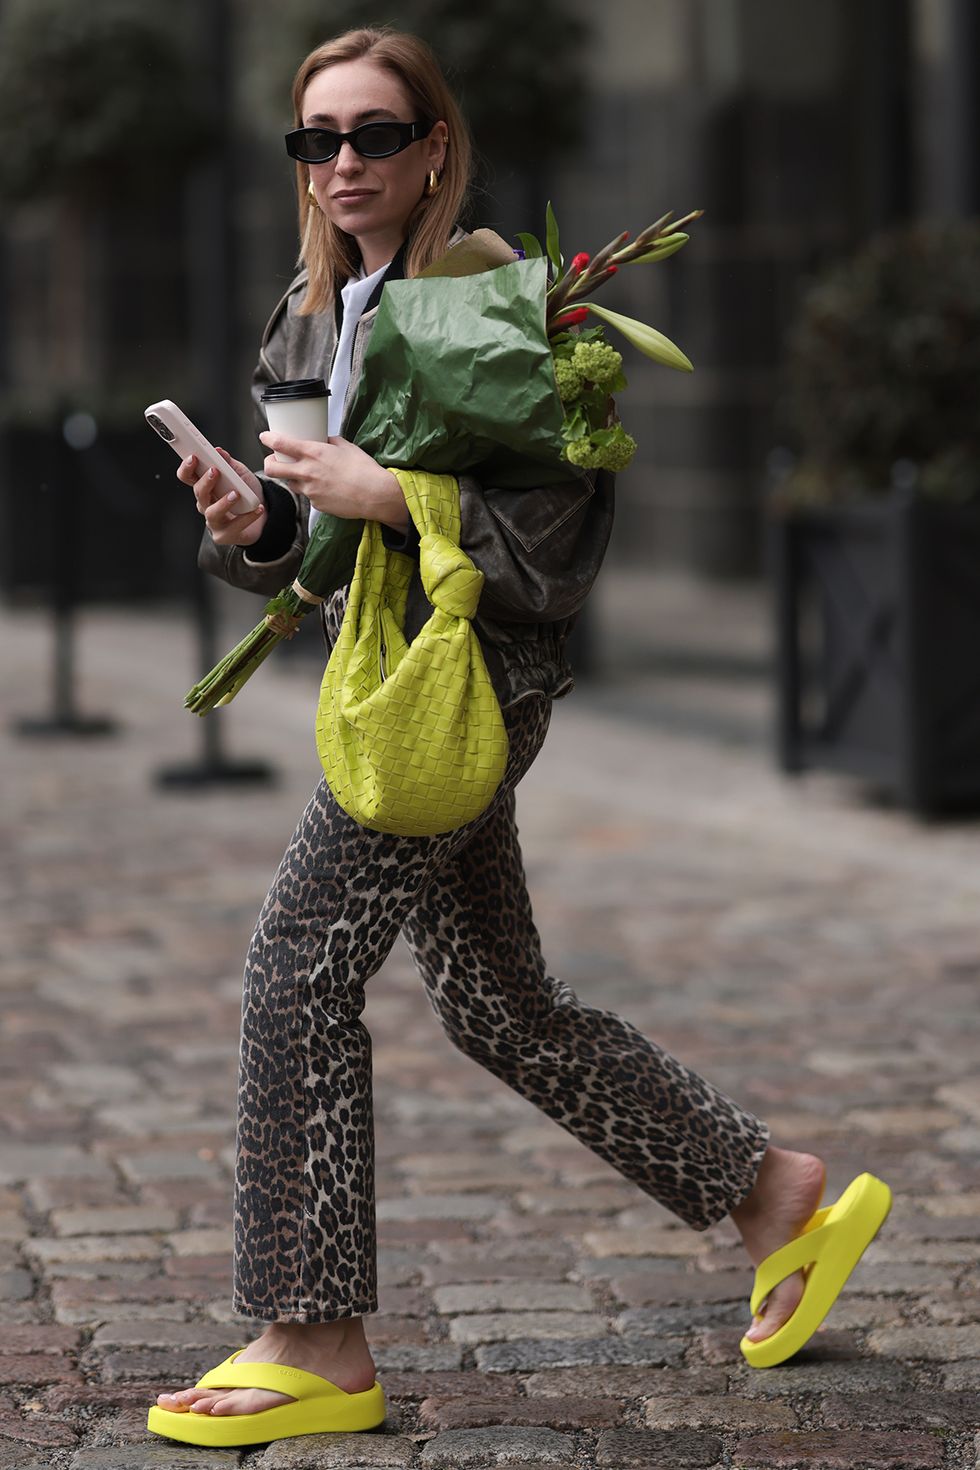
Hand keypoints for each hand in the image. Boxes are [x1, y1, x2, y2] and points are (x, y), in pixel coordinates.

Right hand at [177, 447, 266, 545]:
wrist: (267, 515)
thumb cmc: (248, 495)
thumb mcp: (240, 474)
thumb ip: (229, 463)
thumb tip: (219, 451)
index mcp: (206, 488)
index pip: (188, 477)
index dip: (187, 468)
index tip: (193, 457)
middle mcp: (206, 504)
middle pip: (198, 493)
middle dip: (205, 482)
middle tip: (215, 471)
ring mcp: (214, 522)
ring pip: (212, 512)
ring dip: (223, 502)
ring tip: (236, 494)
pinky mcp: (226, 535)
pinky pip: (234, 527)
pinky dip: (246, 517)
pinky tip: (256, 509)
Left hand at [258, 431, 409, 530]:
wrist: (375, 495)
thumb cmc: (364, 469)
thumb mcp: (347, 446)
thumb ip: (330, 441)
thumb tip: (324, 439)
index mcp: (313, 453)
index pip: (280, 444)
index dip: (268, 439)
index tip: (265, 437)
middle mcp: (307, 472)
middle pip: (272, 469)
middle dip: (269, 463)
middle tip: (273, 461)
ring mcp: (310, 490)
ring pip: (290, 483)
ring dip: (292, 478)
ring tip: (305, 475)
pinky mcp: (316, 504)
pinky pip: (308, 496)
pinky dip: (312, 491)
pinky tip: (326, 488)